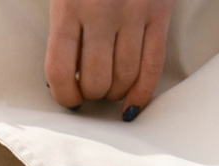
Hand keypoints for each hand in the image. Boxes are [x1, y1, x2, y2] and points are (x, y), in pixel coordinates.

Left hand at [45, 0, 170, 117]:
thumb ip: (63, 28)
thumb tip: (64, 78)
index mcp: (68, 6)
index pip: (60, 70)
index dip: (64, 96)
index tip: (68, 100)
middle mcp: (100, 12)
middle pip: (96, 79)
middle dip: (93, 95)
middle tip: (91, 92)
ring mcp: (132, 14)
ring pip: (125, 77)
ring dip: (116, 93)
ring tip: (111, 90)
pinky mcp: (158, 14)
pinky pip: (153, 66)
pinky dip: (142, 92)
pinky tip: (132, 104)